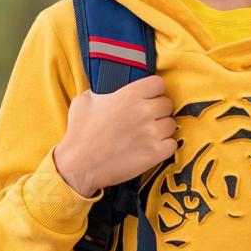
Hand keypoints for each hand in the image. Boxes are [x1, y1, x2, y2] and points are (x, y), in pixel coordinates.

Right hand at [53, 75, 177, 197]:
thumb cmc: (80, 134)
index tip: (149, 98)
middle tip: (145, 119)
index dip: (154, 91)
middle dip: (158, 111)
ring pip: (171, 124)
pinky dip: (164, 147)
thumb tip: (107, 91)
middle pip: (167, 104)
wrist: (79, 166)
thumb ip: (101, 91)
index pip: (158, 84)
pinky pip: (172, 144)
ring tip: (146, 135)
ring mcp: (151, 133)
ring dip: (161, 129)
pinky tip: (150, 148)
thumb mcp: (84, 101)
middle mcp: (144, 111)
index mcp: (129, 95)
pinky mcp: (155, 153)